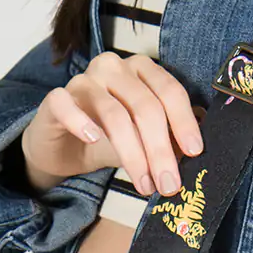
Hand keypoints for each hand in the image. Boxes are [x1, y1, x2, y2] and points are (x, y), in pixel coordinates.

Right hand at [22, 52, 205, 195]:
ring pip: (113, 113)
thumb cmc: (108, 139)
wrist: (62, 148)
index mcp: (142, 70)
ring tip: (144, 184)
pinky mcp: (55, 98)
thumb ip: (168, 138)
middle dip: (160, 149)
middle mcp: (113, 67)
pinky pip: (66, 105)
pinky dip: (80, 122)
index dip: (184, 122)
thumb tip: (197, 150)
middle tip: (169, 183)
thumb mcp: (144, 139)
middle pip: (145, 105)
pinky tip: (94, 139)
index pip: (170, 91)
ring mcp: (83, 80)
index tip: (194, 152)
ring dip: (132, 153)